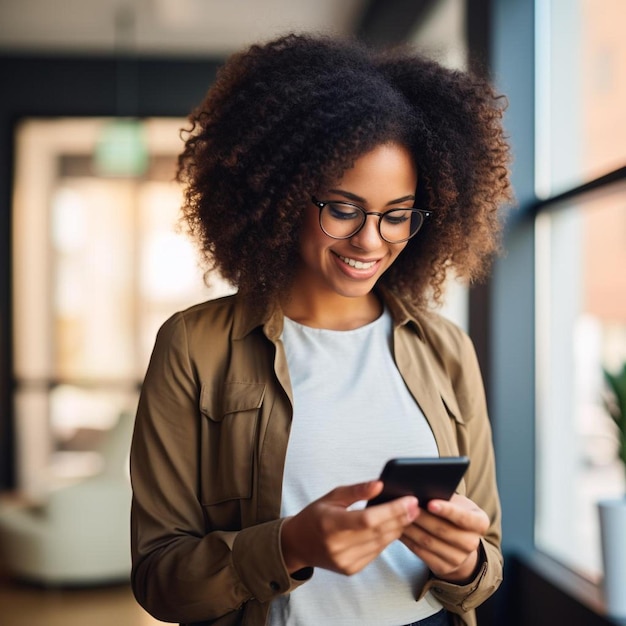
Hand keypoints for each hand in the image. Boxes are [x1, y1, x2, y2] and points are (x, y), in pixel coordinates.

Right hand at [281, 481, 417, 575]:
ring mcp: (345, 561)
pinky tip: (394, 527)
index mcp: (331, 524)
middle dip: (401, 517)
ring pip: (381, 543)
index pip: (368, 519)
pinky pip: (376, 552)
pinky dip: (387, 539)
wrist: (298, 544)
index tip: (409, 500)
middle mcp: (338, 546)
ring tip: (410, 514)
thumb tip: (380, 485)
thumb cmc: (315, 516)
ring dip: (398, 528)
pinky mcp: (351, 569)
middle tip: (416, 505)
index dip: (392, 510)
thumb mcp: (332, 496)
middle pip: (378, 532)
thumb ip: (357, 491)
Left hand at [399, 493, 488, 582]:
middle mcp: (472, 543)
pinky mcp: (443, 568)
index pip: (463, 517)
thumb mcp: (458, 503)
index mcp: (480, 523)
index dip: (447, 510)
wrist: (459, 542)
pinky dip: (408, 540)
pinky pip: (421, 553)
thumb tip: (421, 492)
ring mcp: (459, 559)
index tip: (430, 503)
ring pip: (429, 541)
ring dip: (411, 528)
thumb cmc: (455, 514)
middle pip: (443, 530)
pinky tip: (399, 529)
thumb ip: (445, 498)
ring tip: (398, 516)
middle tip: (404, 506)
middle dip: (421, 517)